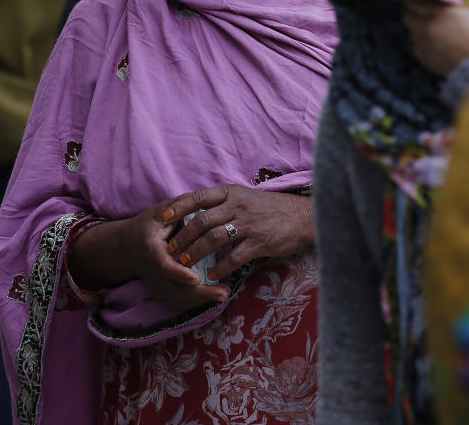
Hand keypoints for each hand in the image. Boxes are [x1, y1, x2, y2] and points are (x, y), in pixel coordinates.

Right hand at [72, 203, 230, 308]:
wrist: (126, 247)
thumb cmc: (146, 226)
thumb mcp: (158, 213)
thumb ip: (179, 206)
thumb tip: (203, 200)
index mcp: (152, 251)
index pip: (165, 266)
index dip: (180, 274)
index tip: (196, 279)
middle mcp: (153, 272)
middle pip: (176, 290)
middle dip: (200, 293)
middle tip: (224, 292)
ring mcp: (157, 284)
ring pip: (180, 299)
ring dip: (203, 299)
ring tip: (224, 293)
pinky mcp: (162, 292)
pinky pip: (180, 302)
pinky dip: (198, 301)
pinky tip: (216, 296)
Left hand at [163, 185, 313, 282]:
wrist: (304, 217)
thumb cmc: (273, 208)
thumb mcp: (248, 198)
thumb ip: (226, 204)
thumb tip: (201, 212)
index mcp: (233, 193)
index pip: (199, 197)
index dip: (179, 207)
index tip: (164, 217)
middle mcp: (238, 206)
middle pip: (202, 220)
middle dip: (183, 236)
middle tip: (171, 249)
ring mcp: (249, 224)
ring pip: (214, 238)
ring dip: (196, 252)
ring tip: (185, 263)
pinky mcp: (260, 242)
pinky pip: (234, 257)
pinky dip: (221, 267)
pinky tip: (213, 275)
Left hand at [403, 0, 468, 76]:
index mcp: (441, 13)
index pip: (414, 2)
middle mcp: (428, 29)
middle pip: (407, 17)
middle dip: (412, 12)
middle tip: (422, 10)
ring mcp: (426, 47)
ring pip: (410, 33)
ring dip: (416, 28)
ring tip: (428, 26)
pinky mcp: (428, 62)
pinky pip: (416, 49)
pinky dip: (420, 44)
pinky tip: (432, 43)